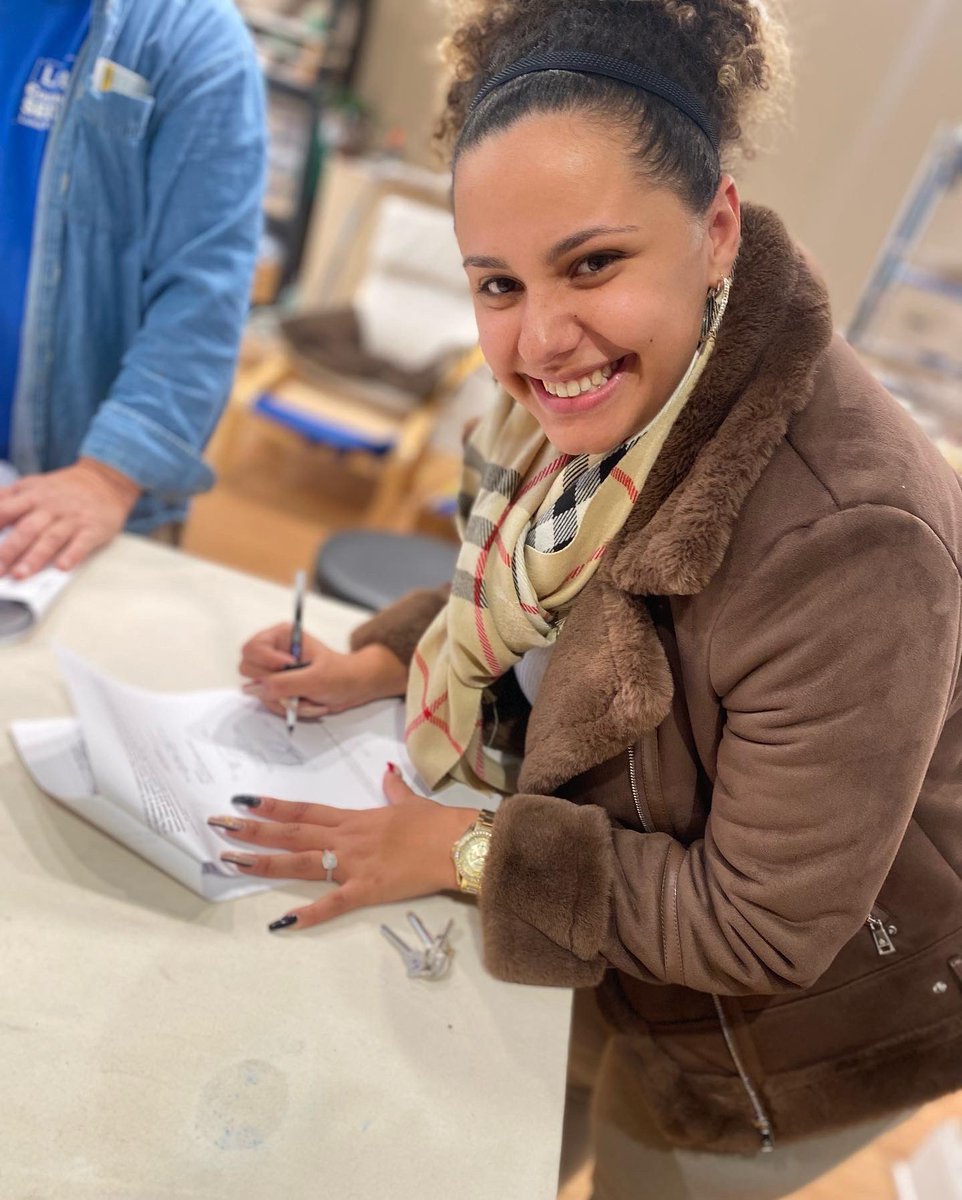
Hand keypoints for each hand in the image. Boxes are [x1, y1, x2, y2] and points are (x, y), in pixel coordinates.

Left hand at [0, 458, 139, 577]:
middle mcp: (50, 507)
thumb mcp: (32, 485)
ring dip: (35, 557)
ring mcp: (72, 518)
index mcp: (31, 496)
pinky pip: (81, 544)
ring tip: (20, 574)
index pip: (5, 511)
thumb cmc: (63, 490)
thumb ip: (7, 499)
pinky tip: (62, 567)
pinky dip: (72, 555)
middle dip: (8, 550)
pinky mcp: (93, 529)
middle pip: (26, 529)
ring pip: (51, 538)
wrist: (106, 481)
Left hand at [207, 765, 478, 929]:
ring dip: (264, 861)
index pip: (304, 811)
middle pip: (291, 833)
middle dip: (252, 829)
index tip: (243, 801)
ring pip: (301, 862)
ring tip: (230, 861)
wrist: (457, 843)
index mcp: (354, 819)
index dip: (272, 807)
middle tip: (217, 825)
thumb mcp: (411, 801)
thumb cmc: (437, 823)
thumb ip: (394, 788)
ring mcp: (353, 863)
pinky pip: (333, 903)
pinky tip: (282, 922)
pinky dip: (308, 914)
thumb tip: (387, 772)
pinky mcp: (367, 889)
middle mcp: (346, 838)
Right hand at [239, 625, 407, 716]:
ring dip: (284, 700)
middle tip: (297, 687)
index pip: (252, 648)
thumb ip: (285, 683)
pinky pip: (268, 702)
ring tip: (307, 697)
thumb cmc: (340, 675)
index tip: (288, 665)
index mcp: (280, 637)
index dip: (266, 661)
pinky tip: (305, 702)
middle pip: (248, 669)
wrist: (352, 688)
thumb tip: (257, 688)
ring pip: (258, 691)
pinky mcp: (275, 689)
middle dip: (274, 685)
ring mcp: (272, 672)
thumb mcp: (316, 679)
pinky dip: (287, 708)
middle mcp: (272, 652)